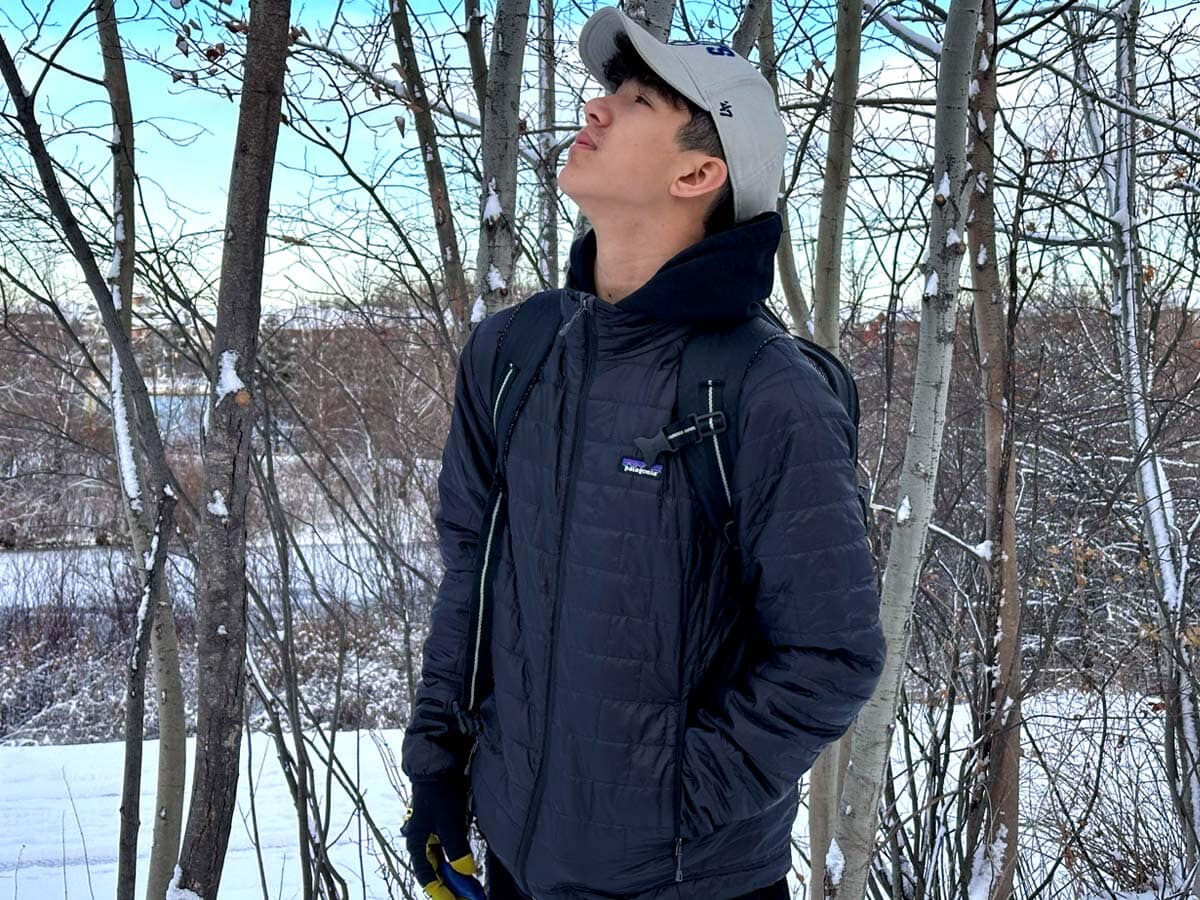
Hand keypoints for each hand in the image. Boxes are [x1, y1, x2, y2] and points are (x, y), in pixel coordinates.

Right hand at [401, 779, 479, 899]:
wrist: (439, 770)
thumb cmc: (439, 795)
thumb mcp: (448, 822)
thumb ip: (456, 848)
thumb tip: (466, 872)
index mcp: (417, 845)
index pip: (427, 877)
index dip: (441, 892)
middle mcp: (422, 845)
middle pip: (435, 874)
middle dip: (450, 888)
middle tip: (467, 898)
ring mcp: (432, 839)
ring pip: (443, 866)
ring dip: (455, 878)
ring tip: (470, 890)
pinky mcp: (443, 832)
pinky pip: (449, 854)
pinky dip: (457, 864)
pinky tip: (468, 871)